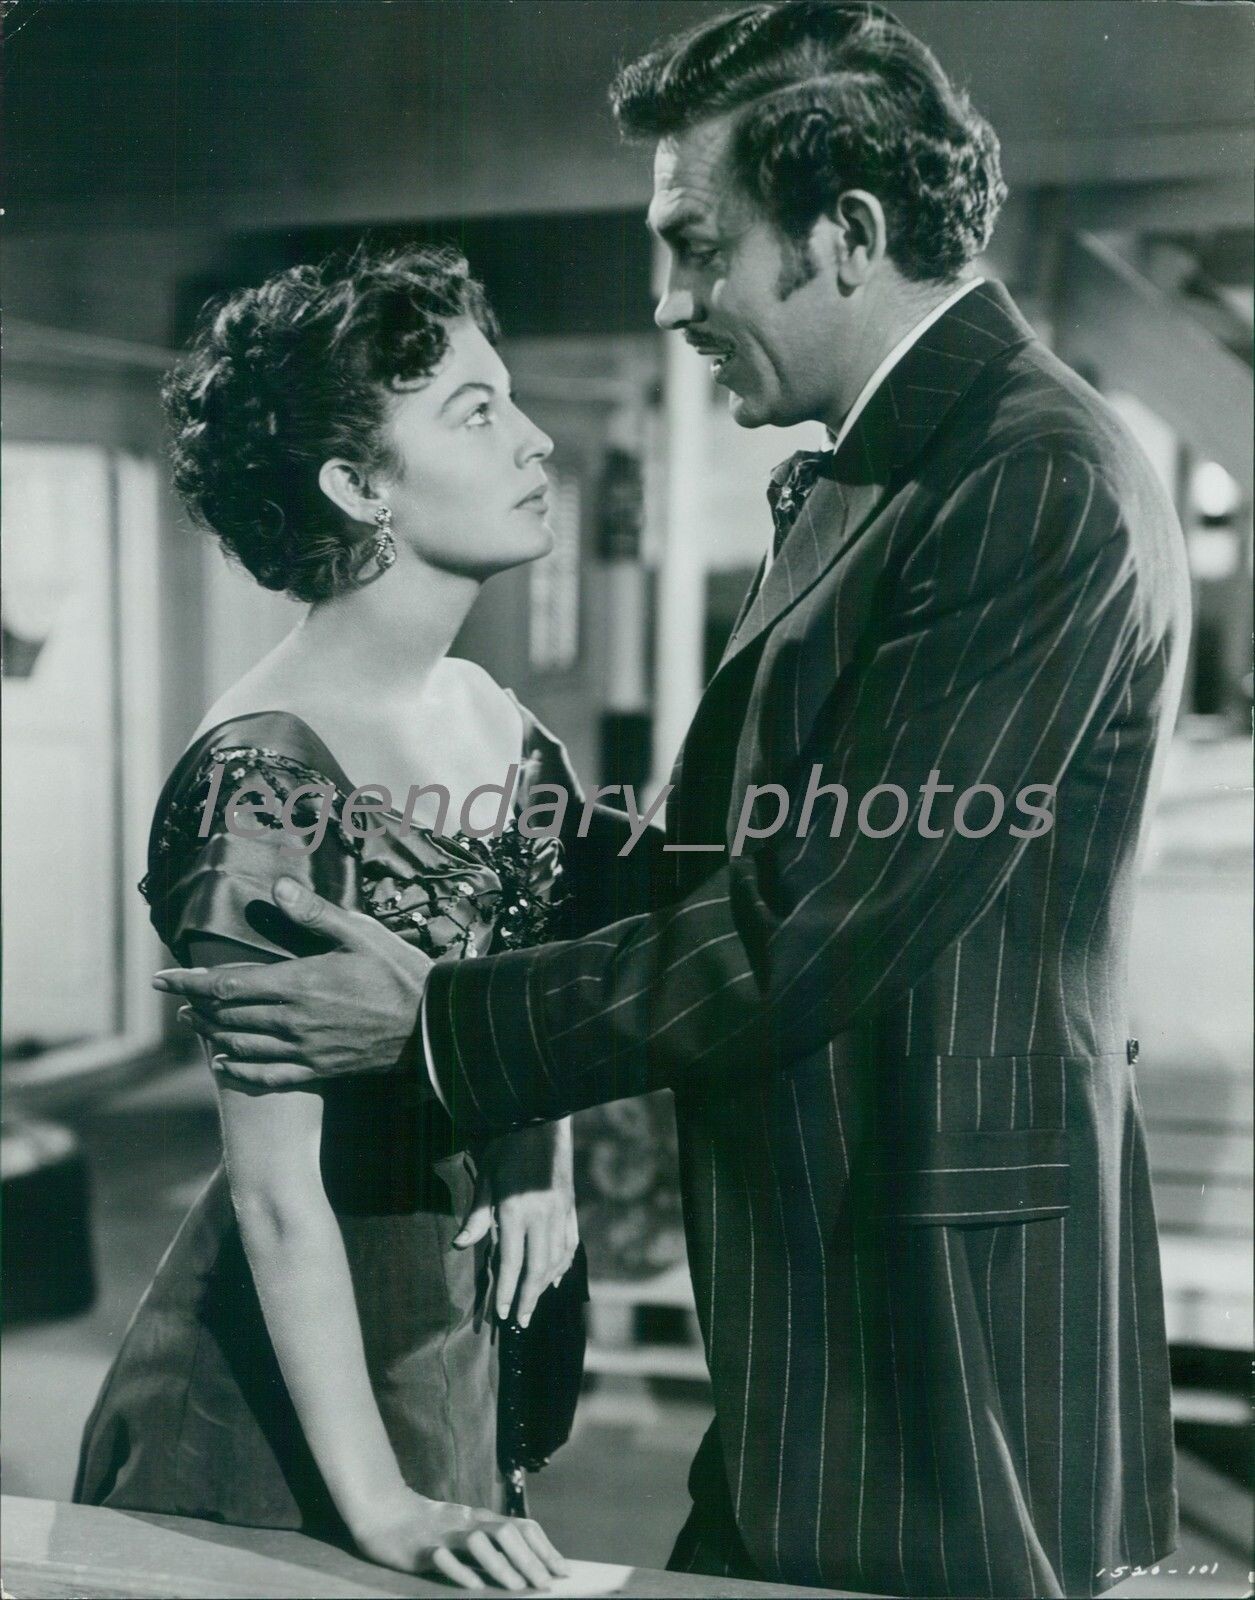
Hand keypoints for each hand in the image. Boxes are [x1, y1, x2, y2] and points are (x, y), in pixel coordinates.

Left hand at [154, 877, 432, 1088]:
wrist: (431, 1025)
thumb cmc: (398, 972)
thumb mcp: (360, 932)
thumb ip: (314, 913)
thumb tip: (278, 888)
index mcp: (298, 983)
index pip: (228, 984)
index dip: (190, 982)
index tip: (162, 979)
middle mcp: (293, 1020)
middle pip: (227, 1016)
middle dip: (195, 1006)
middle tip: (174, 999)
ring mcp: (305, 1048)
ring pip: (242, 1044)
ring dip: (211, 1034)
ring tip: (193, 1023)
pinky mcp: (319, 1068)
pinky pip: (268, 1074)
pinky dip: (240, 1069)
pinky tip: (225, 1064)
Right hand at [352, 1486, 567, 1589]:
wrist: (384, 1513)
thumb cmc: (428, 1528)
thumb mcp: (463, 1530)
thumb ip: (488, 1543)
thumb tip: (523, 1564)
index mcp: (482, 1518)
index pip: (522, 1527)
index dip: (545, 1548)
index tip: (564, 1571)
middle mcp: (469, 1521)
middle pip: (506, 1533)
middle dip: (530, 1559)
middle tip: (546, 1584)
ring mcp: (446, 1532)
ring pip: (478, 1542)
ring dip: (501, 1565)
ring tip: (518, 1588)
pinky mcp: (422, 1547)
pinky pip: (443, 1558)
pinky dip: (460, 1571)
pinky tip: (474, 1587)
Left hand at [455, 1119, 577, 1327]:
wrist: (542, 1120)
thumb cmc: (507, 1147)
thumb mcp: (486, 1177)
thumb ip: (477, 1215)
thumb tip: (460, 1245)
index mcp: (517, 1210)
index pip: (510, 1261)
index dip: (505, 1291)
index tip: (500, 1314)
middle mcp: (542, 1215)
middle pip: (538, 1268)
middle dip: (528, 1298)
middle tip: (519, 1321)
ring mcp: (561, 1211)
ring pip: (557, 1259)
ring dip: (545, 1285)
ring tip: (532, 1303)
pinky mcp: (570, 1206)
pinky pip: (570, 1243)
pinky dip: (564, 1264)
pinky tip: (556, 1278)